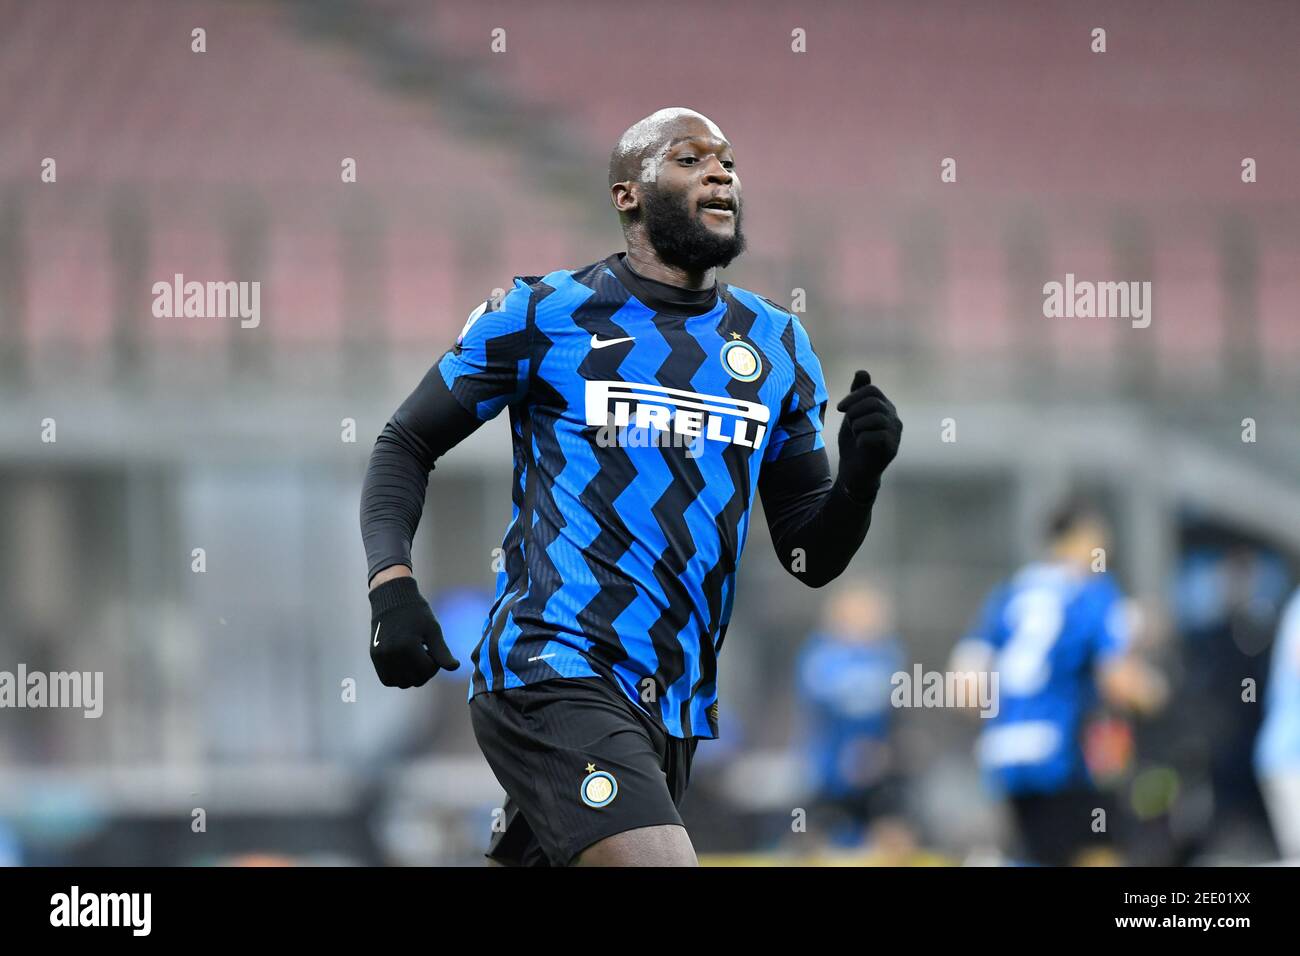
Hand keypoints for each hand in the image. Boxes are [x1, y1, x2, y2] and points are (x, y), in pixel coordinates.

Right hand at [368, 576, 459, 687]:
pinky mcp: (375, 657)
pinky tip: (405, 665)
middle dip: (425, 672)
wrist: (392, 599)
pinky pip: (387, 679)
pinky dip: (398, 678)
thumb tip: (455, 668)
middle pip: (415, 680)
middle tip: (426, 656)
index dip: (436, 664)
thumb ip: (442, 651)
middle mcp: (392, 654)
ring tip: (415, 659)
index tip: (433, 651)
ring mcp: (382, 657)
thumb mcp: (433, 630)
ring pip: (401, 683)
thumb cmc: (416, 612)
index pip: (428, 670)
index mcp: (408, 646)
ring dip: (412, 677)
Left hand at [835, 370, 901, 497]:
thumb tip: (862, 371)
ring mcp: (896, 434)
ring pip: (874, 418)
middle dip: (854, 412)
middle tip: (849, 425)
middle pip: (873, 402)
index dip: (853, 396)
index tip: (840, 409)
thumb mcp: (852, 414)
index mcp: (885, 408)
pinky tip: (860, 445)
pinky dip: (861, 439)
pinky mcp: (892, 449)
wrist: (854, 471)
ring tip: (856, 435)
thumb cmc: (853, 442)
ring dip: (857, 426)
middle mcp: (894, 418)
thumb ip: (857, 394)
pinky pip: (875, 436)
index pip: (871, 390)